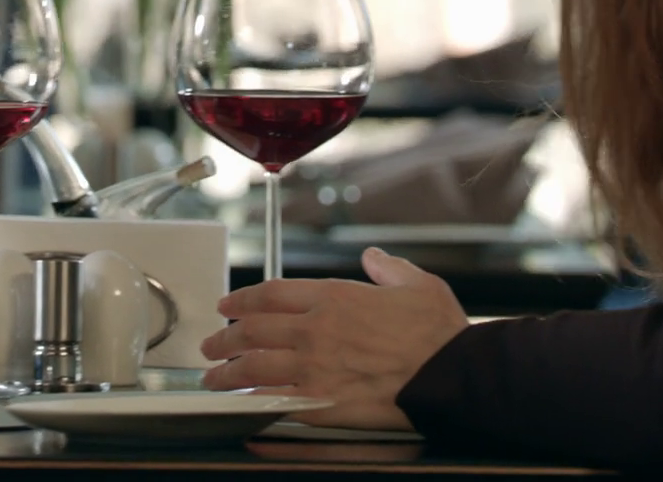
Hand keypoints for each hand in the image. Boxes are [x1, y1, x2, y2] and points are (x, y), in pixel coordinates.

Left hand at [199, 248, 468, 430]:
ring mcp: (316, 367)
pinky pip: (275, 400)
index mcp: (335, 297)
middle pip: (253, 329)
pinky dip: (252, 400)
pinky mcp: (322, 402)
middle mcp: (317, 329)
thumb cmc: (439, 334)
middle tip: (210, 344)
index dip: (243, 299)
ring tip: (212, 377)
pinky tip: (241, 403)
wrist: (452, 375)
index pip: (272, 293)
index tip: (228, 304)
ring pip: (254, 367)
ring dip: (226, 372)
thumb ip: (389, 269)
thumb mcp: (418, 284)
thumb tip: (374, 258)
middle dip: (224, 337)